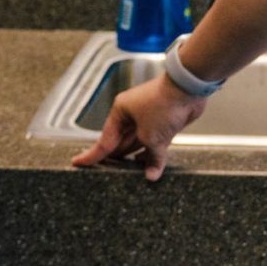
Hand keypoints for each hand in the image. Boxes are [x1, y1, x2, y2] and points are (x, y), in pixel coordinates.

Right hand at [71, 71, 208, 181]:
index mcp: (120, 112)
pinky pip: (154, 144)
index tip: (78, 163)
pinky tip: (151, 169)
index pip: (104, 140)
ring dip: (136, 160)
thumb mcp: (152, 136)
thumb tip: (151, 174)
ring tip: (129, 176)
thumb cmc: (163, 104)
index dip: (92, 155)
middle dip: (116, 159)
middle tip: (105, 175)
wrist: (188, 88)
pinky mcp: (163, 123)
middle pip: (120, 142)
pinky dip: (153, 155)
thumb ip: (151, 157)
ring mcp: (148, 119)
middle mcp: (132, 115)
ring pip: (137, 144)